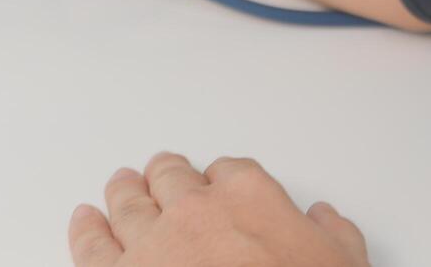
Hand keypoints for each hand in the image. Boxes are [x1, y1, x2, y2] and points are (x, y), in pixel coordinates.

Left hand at [69, 154, 370, 266]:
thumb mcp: (345, 266)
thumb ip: (333, 236)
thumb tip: (326, 220)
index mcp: (250, 198)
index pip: (230, 172)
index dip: (222, 179)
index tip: (218, 183)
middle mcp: (196, 209)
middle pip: (172, 178)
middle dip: (166, 175)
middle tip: (160, 172)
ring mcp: (154, 242)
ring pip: (129, 203)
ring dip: (124, 192)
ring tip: (121, 185)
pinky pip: (93, 245)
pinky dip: (87, 229)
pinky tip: (85, 221)